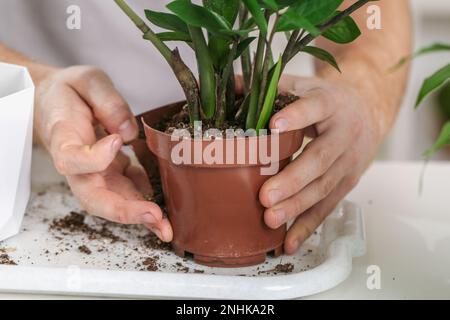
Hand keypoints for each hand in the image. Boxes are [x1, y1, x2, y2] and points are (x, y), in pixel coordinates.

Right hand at [34, 66, 172, 241]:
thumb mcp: (86, 80)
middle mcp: (79, 165)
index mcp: (64, 139)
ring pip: (114, 200)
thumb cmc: (69, 93)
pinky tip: (164, 202)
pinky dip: (146, 196)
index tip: (117, 142)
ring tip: (165, 226)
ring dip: (140, 215)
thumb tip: (128, 131)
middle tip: (154, 216)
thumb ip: (106, 100)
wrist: (57, 103)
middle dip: (125, 210)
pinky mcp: (111, 172)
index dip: (94, 159)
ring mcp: (96, 172)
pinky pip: (129, 188)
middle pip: (94, 196)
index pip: (72, 160)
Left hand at [260, 75, 380, 253]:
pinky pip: (328, 207)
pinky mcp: (348, 183)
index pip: (316, 107)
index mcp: (331, 103)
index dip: (297, 115)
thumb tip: (231, 84)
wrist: (368, 111)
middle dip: (292, 179)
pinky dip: (308, 226)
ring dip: (297, 206)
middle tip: (265, 195)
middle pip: (319, 159)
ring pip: (323, 187)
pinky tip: (289, 241)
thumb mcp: (305, 85)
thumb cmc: (328, 100)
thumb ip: (273, 86)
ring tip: (271, 219)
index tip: (274, 125)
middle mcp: (344, 134)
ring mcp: (349, 162)